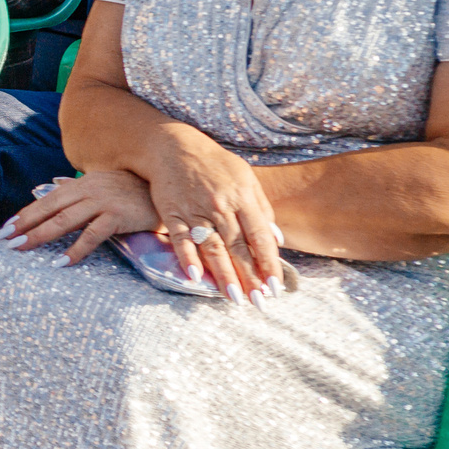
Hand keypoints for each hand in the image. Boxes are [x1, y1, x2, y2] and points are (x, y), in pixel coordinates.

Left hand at [3, 169, 160, 266]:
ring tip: (21, 249)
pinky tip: (60, 262)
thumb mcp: (101, 183)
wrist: (166, 191)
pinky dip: (75, 250)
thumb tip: (54, 184)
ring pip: (64, 221)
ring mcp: (102, 202)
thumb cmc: (132, 189)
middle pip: (48, 210)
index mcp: (80, 184)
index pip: (45, 201)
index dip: (24, 215)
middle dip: (24, 226)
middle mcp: (87, 190)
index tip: (4, 229)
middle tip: (3, 241)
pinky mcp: (117, 216)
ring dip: (40, 236)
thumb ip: (77, 187)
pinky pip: (92, 235)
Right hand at [140, 129, 283, 298]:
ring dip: (224, 276)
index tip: (275, 287)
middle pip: (238, 248)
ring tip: (233, 298)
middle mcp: (220, 206)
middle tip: (258, 303)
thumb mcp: (245, 177)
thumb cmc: (214, 163)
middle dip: (250, 277)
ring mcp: (195, 211)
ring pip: (212, 248)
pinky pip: (180, 240)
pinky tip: (195, 278)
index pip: (260, 237)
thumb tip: (276, 238)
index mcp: (242, 198)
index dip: (269, 264)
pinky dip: (187, 258)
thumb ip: (261, 208)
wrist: (172, 146)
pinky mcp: (172, 213)